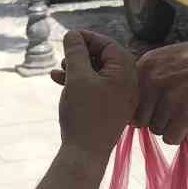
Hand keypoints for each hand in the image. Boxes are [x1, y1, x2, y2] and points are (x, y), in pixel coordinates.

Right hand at [52, 30, 136, 161]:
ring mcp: (121, 97)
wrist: (85, 154)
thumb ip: (76, 52)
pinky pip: (97, 88)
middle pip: (104, 58)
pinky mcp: (111, 108)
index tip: (67, 38)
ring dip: (77, 68)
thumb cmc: (83, 114)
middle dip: (80, 55)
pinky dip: (80, 83)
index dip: (86, 38)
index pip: (108, 44)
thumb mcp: (77, 77)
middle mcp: (129, 84)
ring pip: (98, 73)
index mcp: (126, 73)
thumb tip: (73, 35)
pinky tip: (59, 82)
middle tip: (63, 57)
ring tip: (58, 71)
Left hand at [136, 32, 187, 144]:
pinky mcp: (184, 112)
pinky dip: (180, 134)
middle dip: (154, 119)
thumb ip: (145, 79)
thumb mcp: (163, 59)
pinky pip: (171, 138)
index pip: (129, 101)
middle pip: (139, 120)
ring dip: (169, 126)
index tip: (155, 105)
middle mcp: (151, 81)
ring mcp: (168, 97)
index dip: (141, 108)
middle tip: (172, 110)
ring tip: (185, 110)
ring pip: (155, 130)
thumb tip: (132, 114)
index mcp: (144, 67)